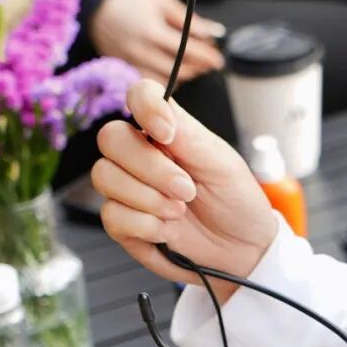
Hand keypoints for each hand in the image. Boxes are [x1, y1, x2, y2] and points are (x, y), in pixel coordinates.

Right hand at [89, 0, 224, 87]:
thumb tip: (213, 32)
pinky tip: (173, 71)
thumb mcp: (162, 1)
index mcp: (151, 32)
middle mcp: (140, 52)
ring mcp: (131, 65)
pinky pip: (152, 84)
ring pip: (166, 81)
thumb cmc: (131, 2)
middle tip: (209, 62)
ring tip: (194, 65)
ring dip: (184, 75)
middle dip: (198, 67)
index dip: (206, 56)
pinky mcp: (125, 73)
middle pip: (179, 69)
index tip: (219, 59)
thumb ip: (188, 19)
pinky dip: (167, 81)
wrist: (97, 10)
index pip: (186, 50)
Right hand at [93, 81, 279, 300]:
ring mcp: (128, 188)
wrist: (242, 250)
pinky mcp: (122, 223)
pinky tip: (167, 231)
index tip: (167, 135)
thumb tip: (160, 108)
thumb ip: (187, 134)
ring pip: (105, 177)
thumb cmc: (235, 201)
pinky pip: (111, 215)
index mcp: (167, 131)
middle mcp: (141, 155)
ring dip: (149, 199)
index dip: (145, 108)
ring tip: (179, 211)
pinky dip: (145, 225)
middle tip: (186, 189)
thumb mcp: (221, 163)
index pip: (138, 96)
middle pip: (110, 138)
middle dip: (151, 168)